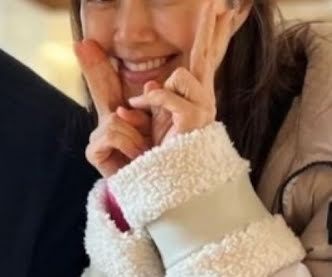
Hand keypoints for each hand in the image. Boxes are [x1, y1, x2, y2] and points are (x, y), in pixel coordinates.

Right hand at [74, 39, 151, 176]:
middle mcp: (107, 122)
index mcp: (123, 114)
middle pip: (99, 89)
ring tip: (145, 151)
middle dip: (93, 66)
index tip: (84, 44)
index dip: (96, 64)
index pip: (108, 84)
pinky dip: (131, 145)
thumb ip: (156, 107)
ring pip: (117, 119)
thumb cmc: (162, 160)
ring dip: (138, 134)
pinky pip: (114, 134)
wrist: (158, 191)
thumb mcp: (163, 128)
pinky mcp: (93, 151)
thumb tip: (148, 85)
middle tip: (82, 45)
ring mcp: (98, 136)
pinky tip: (136, 158)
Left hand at [128, 1, 235, 144]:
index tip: (221, 10)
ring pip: (181, 76)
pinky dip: (148, 101)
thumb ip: (154, 98)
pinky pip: (165, 95)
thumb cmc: (159, 152)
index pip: (206, 60)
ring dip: (156, 92)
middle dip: (209, 28)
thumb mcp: (152, 119)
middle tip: (213, 2)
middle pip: (207, 56)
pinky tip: (136, 110)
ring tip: (140, 108)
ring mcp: (203, 109)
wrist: (165, 179)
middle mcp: (204, 99)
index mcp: (195, 96)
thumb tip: (152, 83)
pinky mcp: (193, 118)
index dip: (213, 35)